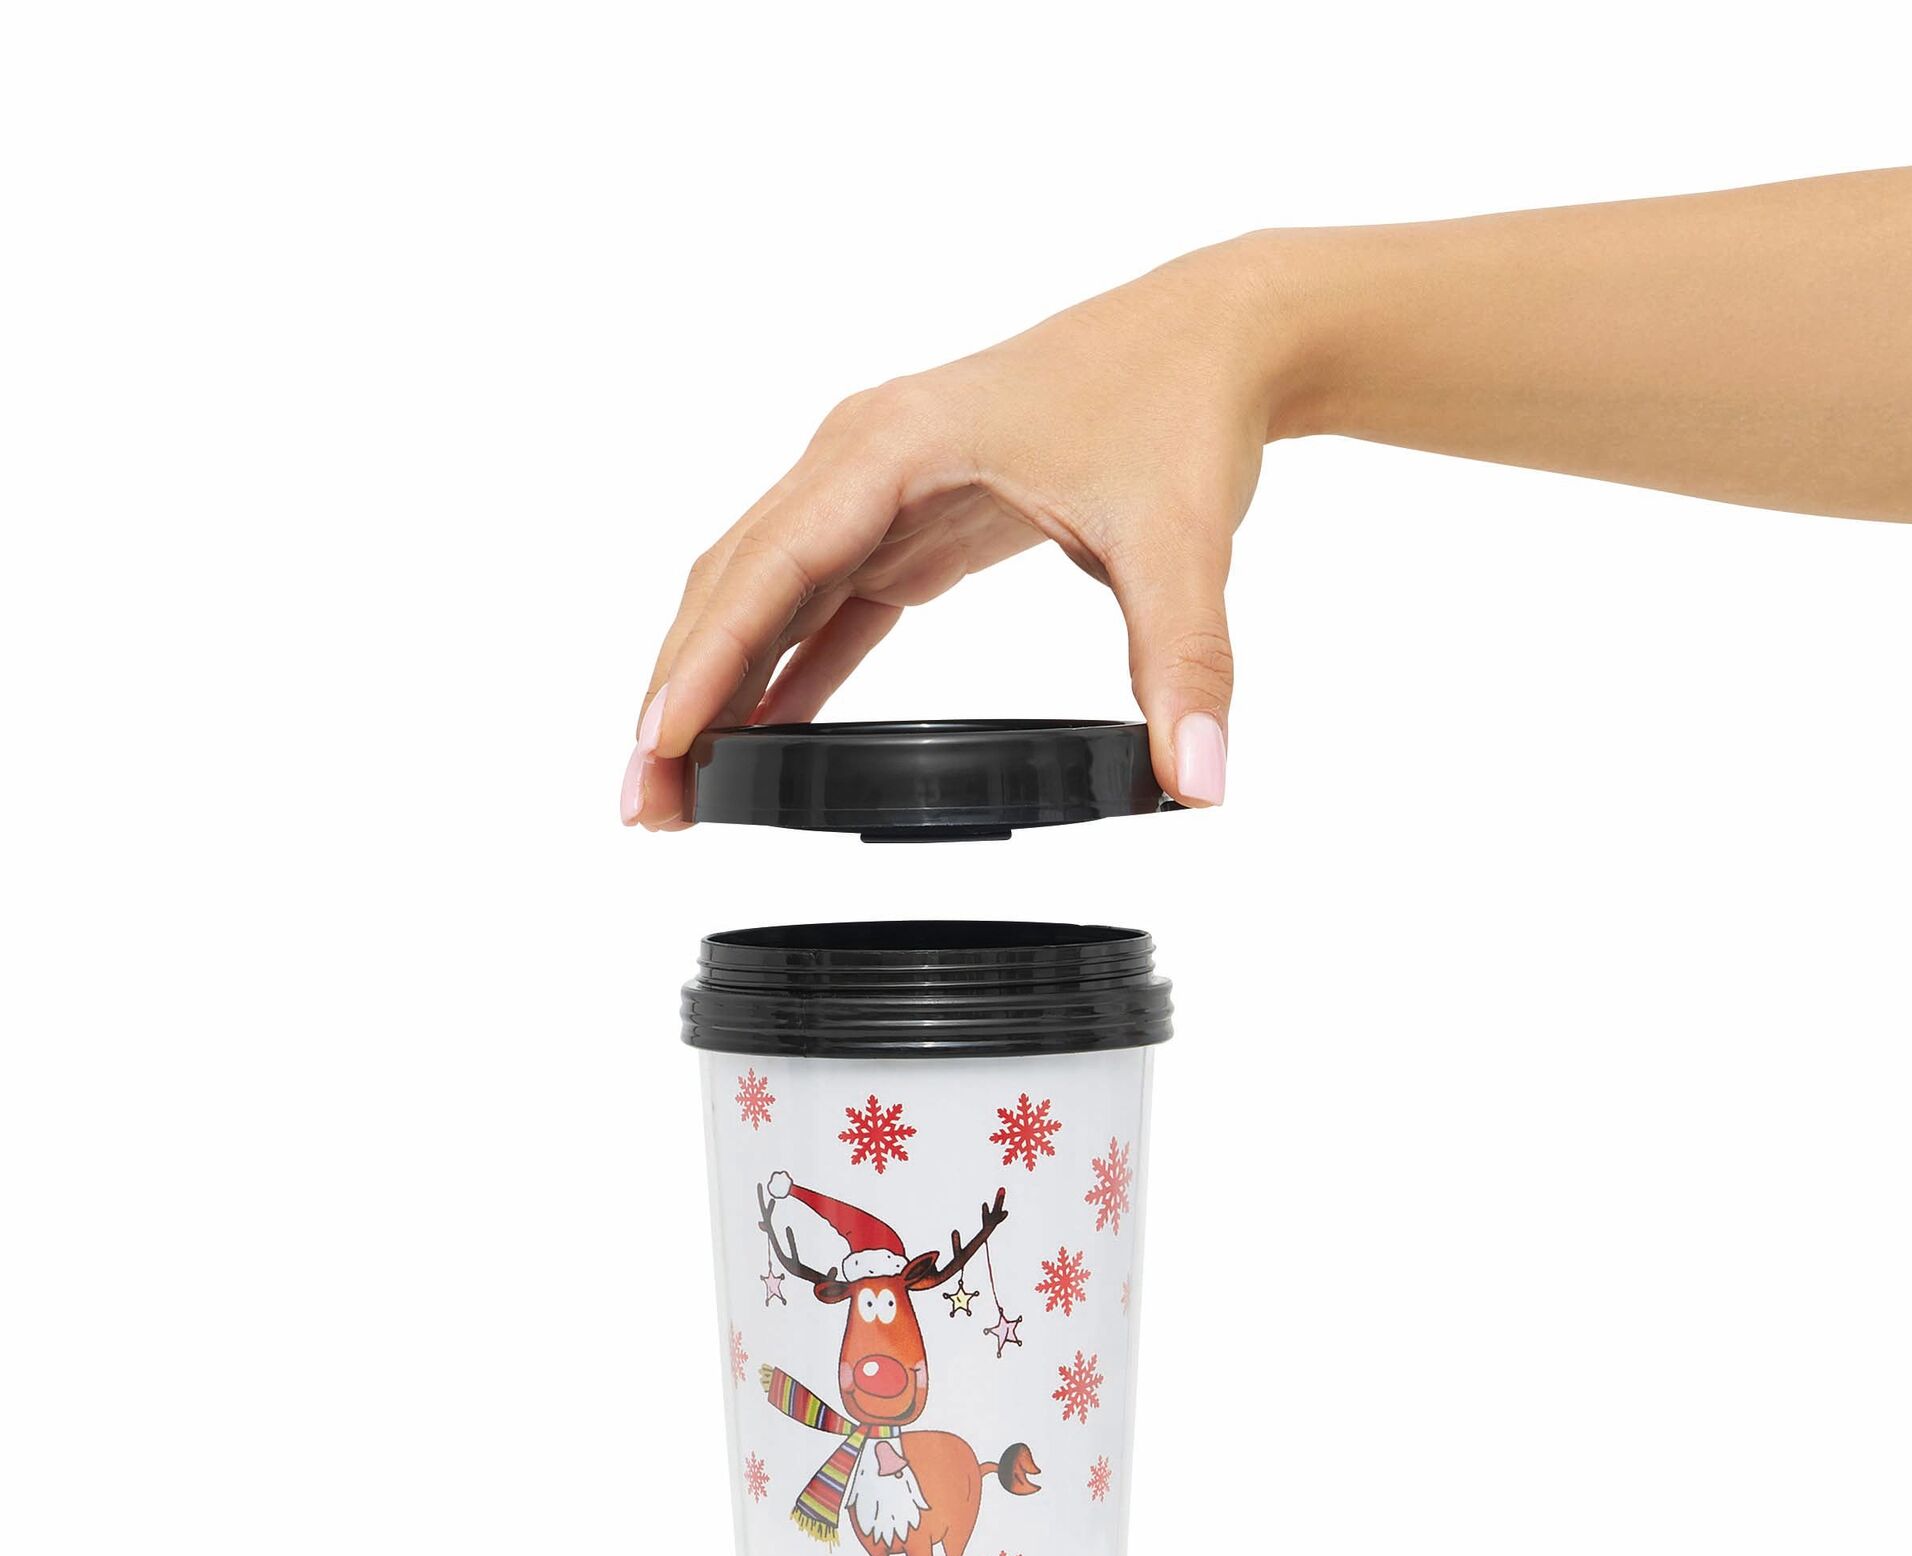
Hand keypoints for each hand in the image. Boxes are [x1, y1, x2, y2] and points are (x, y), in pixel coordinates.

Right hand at [623, 238, 1287, 827]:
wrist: (1212, 337)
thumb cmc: (1177, 404)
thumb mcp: (1181, 538)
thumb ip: (1183, 662)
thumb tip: (1195, 783)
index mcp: (892, 446)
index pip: (769, 564)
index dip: (708, 660)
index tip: (660, 742)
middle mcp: (859, 461)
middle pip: (733, 584)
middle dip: (680, 695)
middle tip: (641, 804)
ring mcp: (873, 491)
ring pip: (760, 596)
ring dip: (715, 689)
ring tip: (678, 792)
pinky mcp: (905, 523)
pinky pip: (817, 605)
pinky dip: (780, 671)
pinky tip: (755, 739)